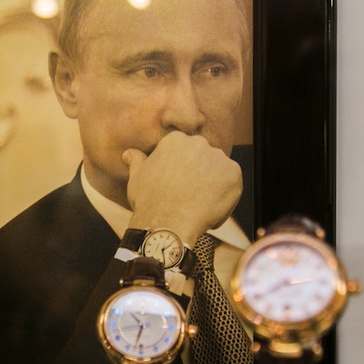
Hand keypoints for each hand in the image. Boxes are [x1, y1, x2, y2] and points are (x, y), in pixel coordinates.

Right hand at [122, 131, 241, 243]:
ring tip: (197, 206)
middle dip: (199, 176)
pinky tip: (207, 211)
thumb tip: (129, 154)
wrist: (167, 224)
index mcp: (176, 140)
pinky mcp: (234, 174)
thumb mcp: (137, 178)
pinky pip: (232, 186)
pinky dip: (225, 199)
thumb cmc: (149, 202)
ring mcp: (218, 158)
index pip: (186, 153)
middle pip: (204, 159)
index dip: (183, 172)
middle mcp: (199, 143)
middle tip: (188, 198)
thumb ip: (137, 161)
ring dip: (213, 187)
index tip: (176, 187)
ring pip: (219, 172)